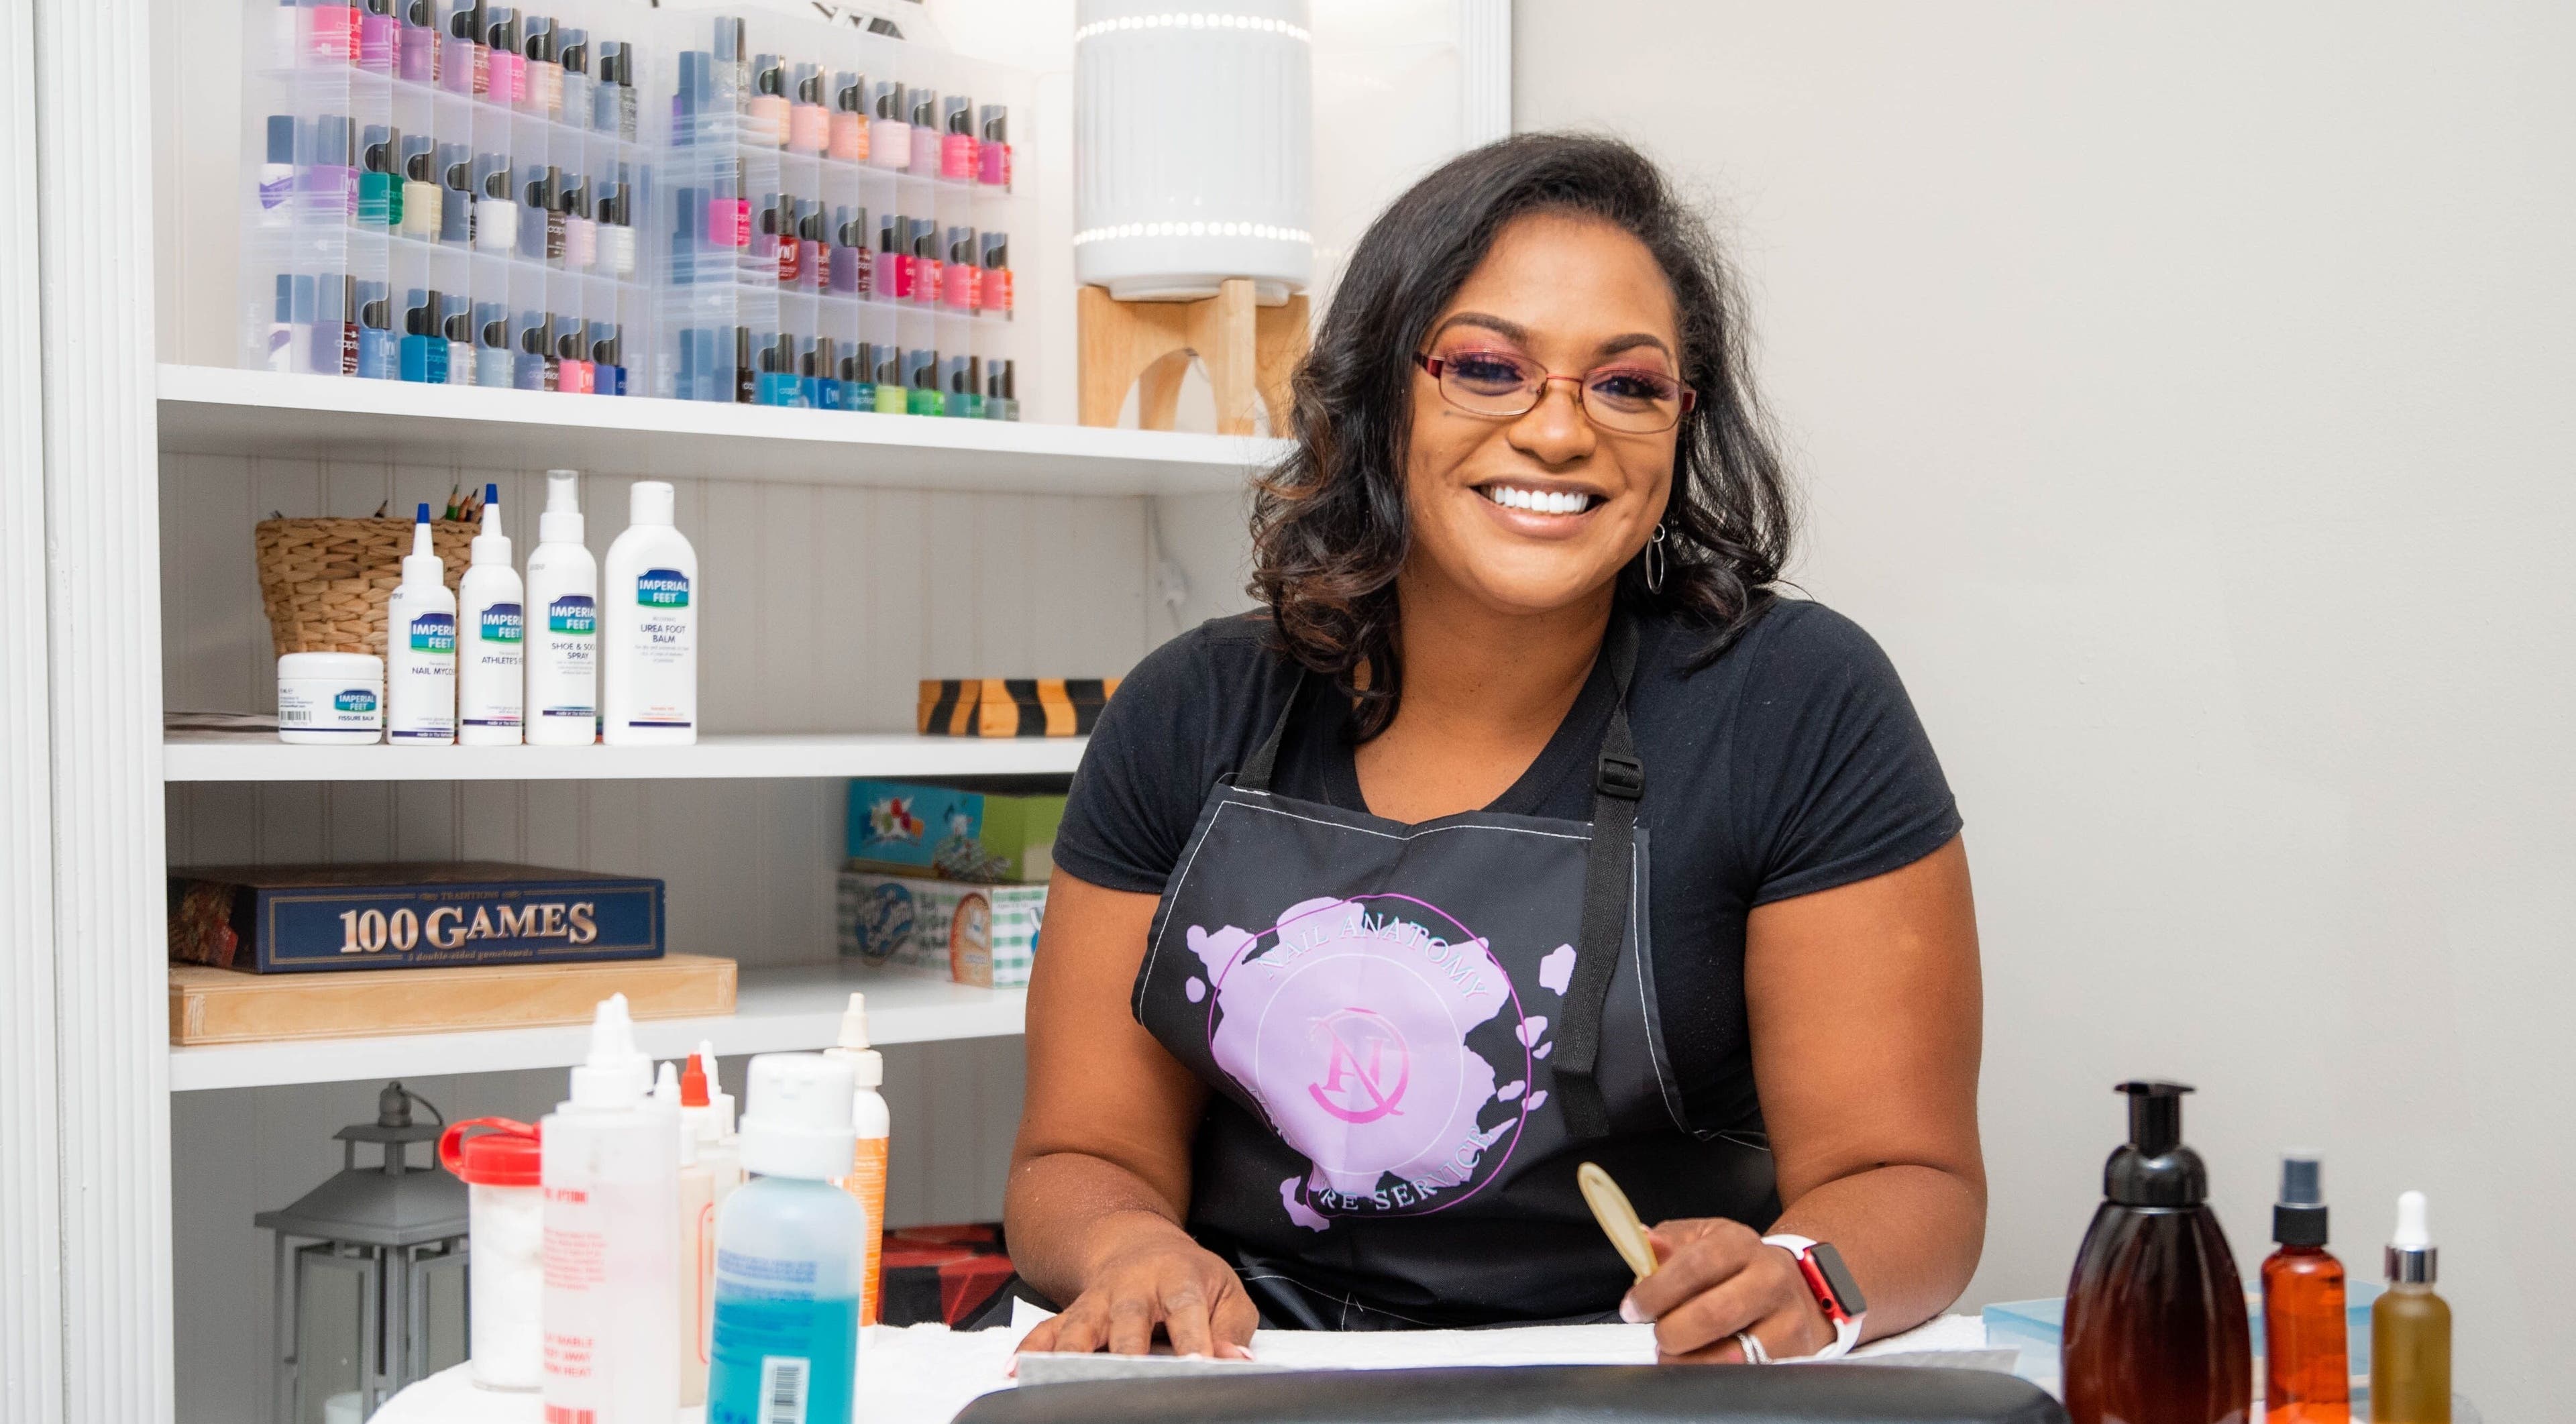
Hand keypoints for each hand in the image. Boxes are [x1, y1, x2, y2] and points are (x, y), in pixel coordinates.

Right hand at [1015, 1211, 1256, 1359]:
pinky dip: (1030, 1351)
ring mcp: (1098, 1302)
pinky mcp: (1072, 1315)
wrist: (1140, 1245)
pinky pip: (1046, 1332)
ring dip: (1073, 1354)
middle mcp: (1133, 1288)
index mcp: (1177, 1278)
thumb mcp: (1225, 1291)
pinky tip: (1016, 1372)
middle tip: (1130, 1379)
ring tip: (1064, 1380)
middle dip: (1127, 1352)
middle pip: (1127, 1320)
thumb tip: (1235, 1360)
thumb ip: (1231, 1328)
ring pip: (1081, 1327)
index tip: (1200, 1366)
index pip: (1187, 1311)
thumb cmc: (1189, 1277)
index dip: (1194, 1340)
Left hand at [1619, 1218, 1832, 1363]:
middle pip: (1713, 1314)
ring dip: (1692, 1360)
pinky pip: (1748, 1374)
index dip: (1657, 1291)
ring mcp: (1787, 1318)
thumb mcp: (1703, 1240)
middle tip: (1658, 1335)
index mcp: (1740, 1244)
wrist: (1796, 1284)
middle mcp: (1769, 1278)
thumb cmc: (1736, 1264)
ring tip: (1676, 1353)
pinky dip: (1716, 1374)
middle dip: (1673, 1331)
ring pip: (1733, 1354)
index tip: (1633, 1308)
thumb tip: (1644, 1242)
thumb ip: (1669, 1243)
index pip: (1695, 1266)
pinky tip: (1703, 1363)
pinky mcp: (1794, 1352)